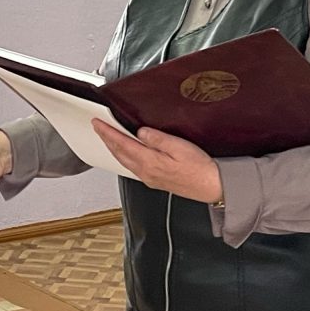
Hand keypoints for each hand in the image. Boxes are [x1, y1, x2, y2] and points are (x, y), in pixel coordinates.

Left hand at [92, 119, 222, 203]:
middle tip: (97, 127)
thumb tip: (140, 132)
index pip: (122, 144)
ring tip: (107, 138)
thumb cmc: (200, 168)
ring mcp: (149, 178)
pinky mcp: (155, 181)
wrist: (212, 187)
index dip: (108, 133)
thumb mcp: (179, 147)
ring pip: (124, 161)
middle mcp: (146, 172)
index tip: (97, 123)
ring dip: (113, 148)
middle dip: (106, 139)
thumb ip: (157, 139)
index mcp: (150, 162)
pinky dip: (124, 157)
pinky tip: (125, 153)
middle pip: (119, 154)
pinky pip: (132, 167)